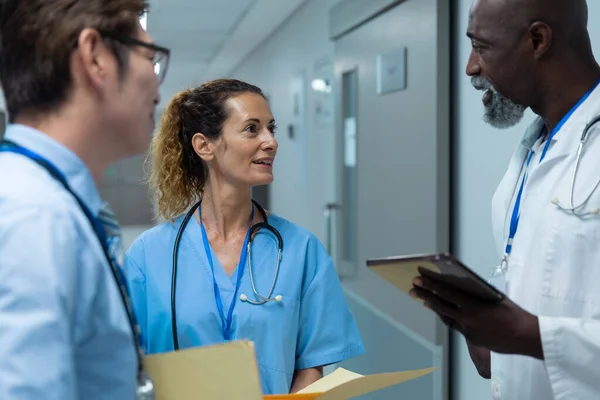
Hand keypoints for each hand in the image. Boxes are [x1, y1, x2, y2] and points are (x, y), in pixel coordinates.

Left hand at [409, 267, 543, 359]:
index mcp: (473, 305)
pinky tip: (442, 312)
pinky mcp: (473, 338)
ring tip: (422, 300)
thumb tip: (462, 288)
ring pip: (447, 316)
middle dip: (425, 295)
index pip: (447, 293)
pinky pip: (457, 325)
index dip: (430, 285)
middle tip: (412, 289)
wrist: (526, 336)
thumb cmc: (513, 313)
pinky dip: (448, 317)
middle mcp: (468, 318)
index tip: (418, 279)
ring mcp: (469, 330)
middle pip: (441, 305)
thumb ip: (477, 294)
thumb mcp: (494, 298)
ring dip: (433, 306)